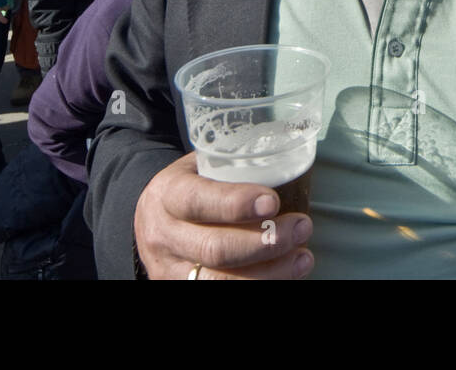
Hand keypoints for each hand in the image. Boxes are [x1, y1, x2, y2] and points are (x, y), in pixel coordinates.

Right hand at [133, 152, 312, 279]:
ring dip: (270, 272)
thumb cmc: (192, 188)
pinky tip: (285, 276)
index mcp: (167, 194)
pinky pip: (221, 293)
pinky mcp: (178, 289)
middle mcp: (162, 236)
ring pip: (220, 281)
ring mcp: (169, 270)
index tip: (273, 202)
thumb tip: (288, 162)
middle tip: (302, 227)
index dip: (235, 204)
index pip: (197, 201)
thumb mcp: (200, 169)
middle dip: (265, 241)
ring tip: (303, 258)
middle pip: (214, 249)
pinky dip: (260, 284)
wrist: (152, 221)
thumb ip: (232, 168)